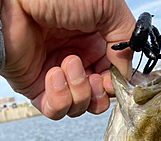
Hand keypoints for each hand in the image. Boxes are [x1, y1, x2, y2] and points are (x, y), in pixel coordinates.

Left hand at [0, 0, 134, 119]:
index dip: (116, 83)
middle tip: (95, 79)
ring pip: (78, 107)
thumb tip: (126, 72)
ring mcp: (55, 75)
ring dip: (80, 92)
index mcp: (93, 41)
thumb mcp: (107, 6)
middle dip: (100, 94)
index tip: (115, 79)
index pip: (112, 77)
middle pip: (98, 97)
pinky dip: (60, 98)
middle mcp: (76, 60)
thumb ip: (125, 40)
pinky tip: (54, 74)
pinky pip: (55, 110)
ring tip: (68, 64)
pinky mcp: (35, 87)